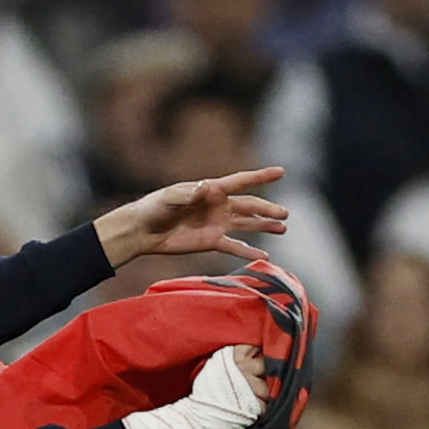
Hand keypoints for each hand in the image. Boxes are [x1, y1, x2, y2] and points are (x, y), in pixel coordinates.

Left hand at [94, 166, 290, 266]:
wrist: (143, 231)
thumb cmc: (154, 208)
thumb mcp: (169, 198)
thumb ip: (187, 194)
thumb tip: (204, 189)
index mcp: (211, 190)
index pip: (241, 181)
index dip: (261, 177)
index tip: (281, 172)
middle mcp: (218, 205)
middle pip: (249, 205)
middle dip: (267, 209)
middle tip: (285, 214)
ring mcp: (217, 223)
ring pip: (247, 224)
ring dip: (264, 226)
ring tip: (283, 228)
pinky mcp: (211, 241)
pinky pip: (234, 246)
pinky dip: (248, 251)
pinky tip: (264, 257)